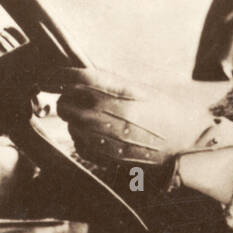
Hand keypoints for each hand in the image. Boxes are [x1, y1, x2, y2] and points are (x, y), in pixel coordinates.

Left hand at [42, 67, 213, 169]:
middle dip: (66, 99)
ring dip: (76, 119)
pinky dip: (84, 137)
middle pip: (64, 104)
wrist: (186, 142)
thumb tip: (77, 78)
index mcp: (117, 91)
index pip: (73, 79)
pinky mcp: (105, 156)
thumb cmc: (165, 112)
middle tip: (76, 98)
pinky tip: (102, 134)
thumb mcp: (138, 89)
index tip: (47, 76)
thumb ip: (107, 84)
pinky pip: (80, 144)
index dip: (55, 76)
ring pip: (71, 125)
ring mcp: (104, 138)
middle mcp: (107, 114)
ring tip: (96, 117)